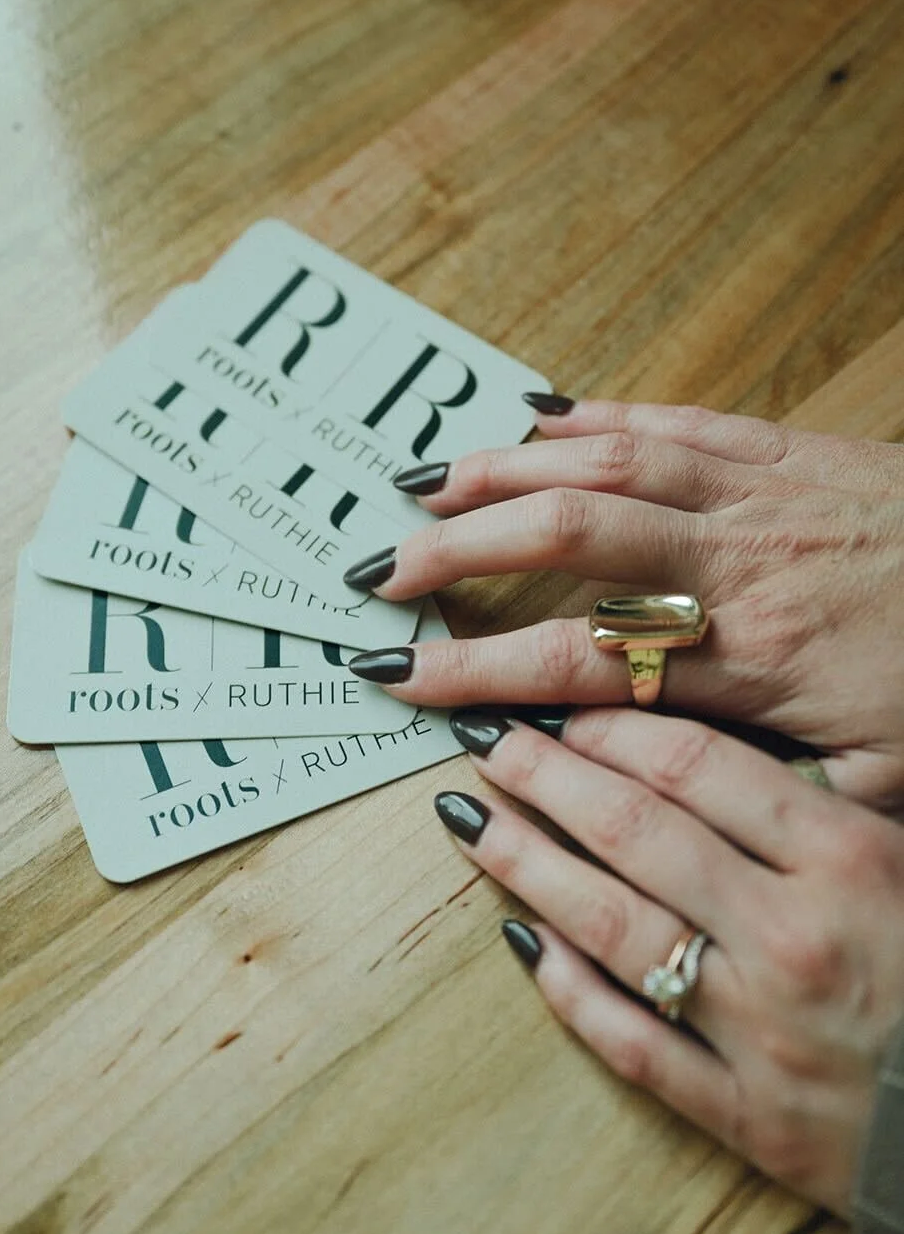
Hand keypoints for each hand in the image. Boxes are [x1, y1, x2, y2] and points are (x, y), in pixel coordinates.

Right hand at [347, 400, 903, 810]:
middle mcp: (739, 562)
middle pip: (569, 540)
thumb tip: (664, 817)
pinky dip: (599, 416)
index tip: (398, 680)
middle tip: (379, 571)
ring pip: (607, 463)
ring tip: (425, 482)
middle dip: (458, 552)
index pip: (579, 664)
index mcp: (754, 657)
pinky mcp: (792, 450)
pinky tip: (543, 416)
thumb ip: (771, 802)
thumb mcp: (886, 790)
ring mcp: (762, 493)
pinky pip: (677, 419)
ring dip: (505, 469)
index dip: (475, 671)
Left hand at [431, 706, 903, 1216]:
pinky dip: (568, 990)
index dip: (609, 725)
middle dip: (544, 775)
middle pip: (635, 832)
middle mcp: (792, 936)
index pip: (695, 766)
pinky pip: (633, 1042)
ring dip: (525, 865)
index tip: (554, 704)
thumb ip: (812, 812)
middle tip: (483, 739)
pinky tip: (516, 939)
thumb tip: (686, 755)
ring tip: (467, 819)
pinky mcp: (748, 1115)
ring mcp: (761, 1030)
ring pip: (612, 927)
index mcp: (848, 859)